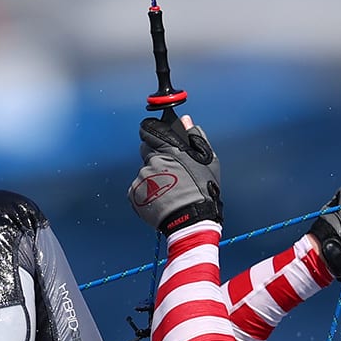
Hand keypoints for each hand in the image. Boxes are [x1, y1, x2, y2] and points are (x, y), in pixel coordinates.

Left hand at [128, 114, 221, 234]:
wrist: (191, 220)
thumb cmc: (203, 191)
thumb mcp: (206, 160)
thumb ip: (194, 138)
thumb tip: (185, 120)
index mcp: (169, 150)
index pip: (149, 132)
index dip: (152, 135)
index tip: (157, 142)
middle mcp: (152, 161)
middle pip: (146, 153)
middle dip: (155, 159)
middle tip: (170, 174)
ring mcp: (142, 178)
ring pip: (143, 172)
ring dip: (152, 178)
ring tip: (168, 192)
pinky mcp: (134, 193)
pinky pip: (138, 188)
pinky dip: (146, 192)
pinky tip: (160, 199)